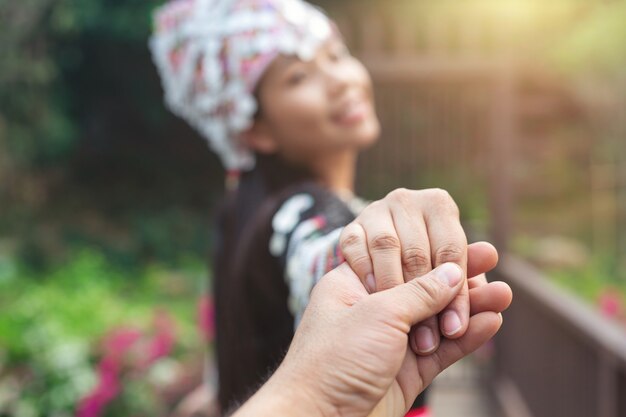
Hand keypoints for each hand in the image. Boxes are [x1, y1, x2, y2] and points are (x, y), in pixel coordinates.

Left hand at [234, 247, 511, 416]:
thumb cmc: (334, 359)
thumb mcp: (378, 314)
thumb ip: (419, 292)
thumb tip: (453, 272)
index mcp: (354, 285)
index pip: (399, 260)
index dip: (432, 253)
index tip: (464, 242)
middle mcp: (373, 311)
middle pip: (422, 289)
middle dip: (458, 277)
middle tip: (490, 260)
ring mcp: (390, 343)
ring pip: (436, 320)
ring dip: (469, 307)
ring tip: (502, 294)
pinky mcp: (405, 373)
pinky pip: (441, 351)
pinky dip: (466, 338)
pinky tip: (490, 323)